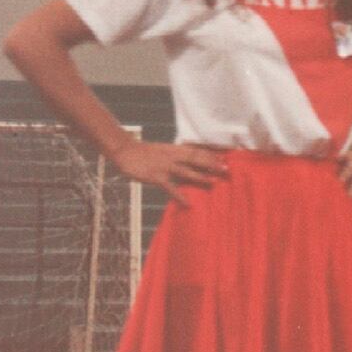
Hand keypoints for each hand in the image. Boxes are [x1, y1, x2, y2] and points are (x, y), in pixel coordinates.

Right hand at [111, 141, 226, 204]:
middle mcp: (172, 156)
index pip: (197, 150)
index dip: (211, 154)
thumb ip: (176, 155)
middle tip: (227, 169)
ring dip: (200, 176)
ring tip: (214, 182)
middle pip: (196, 158)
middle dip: (211, 164)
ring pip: (185, 170)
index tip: (226, 157)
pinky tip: (188, 203)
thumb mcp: (163, 150)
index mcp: (174, 149)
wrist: (124, 150)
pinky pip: (170, 187)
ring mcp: (164, 166)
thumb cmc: (144, 152)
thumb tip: (190, 161)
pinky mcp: (155, 176)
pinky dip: (179, 195)